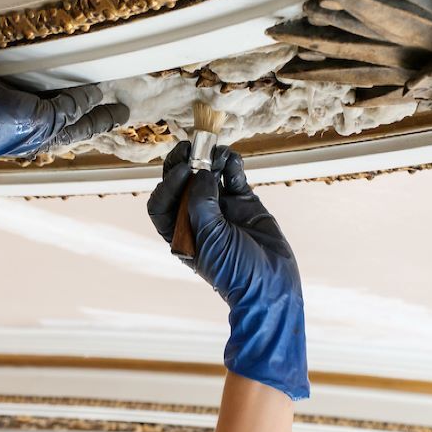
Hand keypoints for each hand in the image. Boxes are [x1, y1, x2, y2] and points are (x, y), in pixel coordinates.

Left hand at [147, 141, 309, 399]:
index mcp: (178, 231)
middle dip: (184, 162)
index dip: (168, 183)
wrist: (270, 285)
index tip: (184, 170)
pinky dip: (232, 165)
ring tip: (217, 150)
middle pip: (181, 182)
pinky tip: (232, 159)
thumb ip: (202, 205)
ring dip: (210, 159)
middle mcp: (195, 216)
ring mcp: (220, 208)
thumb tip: (202, 173)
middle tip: (192, 146)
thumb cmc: (233, 271)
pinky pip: (233, 178)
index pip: (161, 201)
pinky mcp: (243, 203)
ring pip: (208, 174)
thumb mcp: (211, 240)